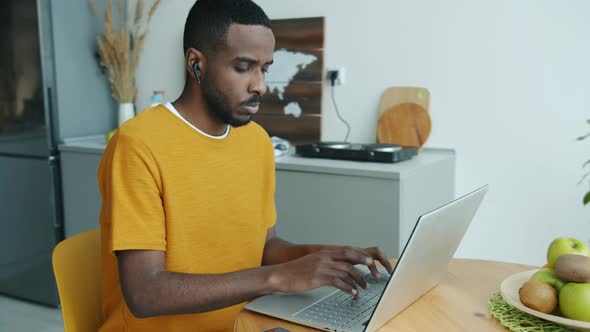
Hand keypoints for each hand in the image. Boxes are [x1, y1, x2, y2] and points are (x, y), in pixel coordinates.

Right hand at [268, 247, 388, 295]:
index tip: (369, 260)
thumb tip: (337, 270)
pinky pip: (339, 282)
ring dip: (358, 280)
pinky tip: (353, 293)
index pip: (346, 250)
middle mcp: (324, 257)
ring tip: (364, 288)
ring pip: (346, 271)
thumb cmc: (294, 272)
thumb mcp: (311, 263)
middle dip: (364, 263)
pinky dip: (349, 288)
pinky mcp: (318, 277)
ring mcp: (321, 266)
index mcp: (323, 253)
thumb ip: (324, 263)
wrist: (279, 276)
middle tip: (373, 271)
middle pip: (349, 257)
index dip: (359, 254)